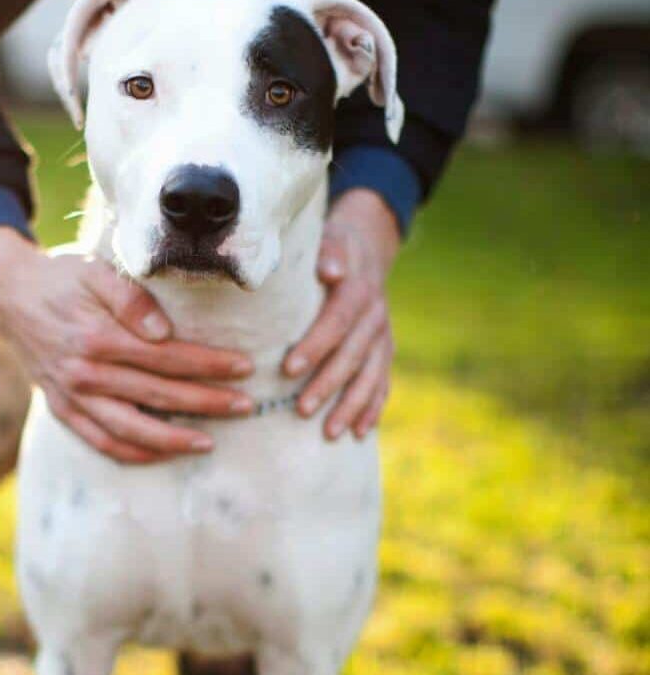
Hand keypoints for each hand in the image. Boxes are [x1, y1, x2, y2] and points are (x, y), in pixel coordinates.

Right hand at [0, 229, 253, 463]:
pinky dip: (134, 452)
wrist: (9, 295)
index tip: (244, 367)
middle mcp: (85, 373)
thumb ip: (131, 298)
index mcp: (97, 337)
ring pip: (130, 429)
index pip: (167, 357)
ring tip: (209, 443)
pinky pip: (101, 441)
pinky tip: (163, 454)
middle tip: (246, 405)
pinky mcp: (62, 409)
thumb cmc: (61, 278)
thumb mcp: (95, 271)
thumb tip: (164, 332)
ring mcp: (72, 396)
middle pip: (157, 395)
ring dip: (173, 440)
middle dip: (206, 403)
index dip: (208, 364)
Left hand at [283, 189, 400, 439]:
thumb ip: (327, 252)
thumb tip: (329, 270)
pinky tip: (360, 433)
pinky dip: (373, 408)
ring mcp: (383, 336)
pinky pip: (383, 383)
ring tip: (330, 433)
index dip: (315, 346)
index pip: (336, 322)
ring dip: (351, 406)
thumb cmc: (331, 250)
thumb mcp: (329, 241)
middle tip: (301, 410)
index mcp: (358, 291)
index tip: (288, 369)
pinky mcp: (385, 351)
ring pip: (371, 376)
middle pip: (353, 355)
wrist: (366, 251)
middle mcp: (375, 316)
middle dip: (328, 384)